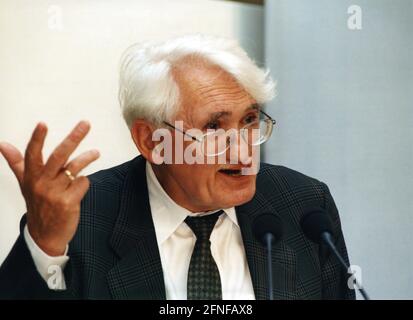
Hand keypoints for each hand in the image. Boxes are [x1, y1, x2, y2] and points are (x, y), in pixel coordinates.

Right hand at [0, 121, 99, 255]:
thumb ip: (17, 162)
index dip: (37, 139)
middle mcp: (41, 184)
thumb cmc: (38, 204)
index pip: (32, 155)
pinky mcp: (68, 203)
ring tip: (96, 153)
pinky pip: (83, 183)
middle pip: (59, 156)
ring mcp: (55, 194)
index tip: (42, 124)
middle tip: (85, 124)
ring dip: (87, 158)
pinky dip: (84, 182)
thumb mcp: (25, 184)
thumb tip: (2, 143)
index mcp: (31, 177)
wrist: (45, 235)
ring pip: (74, 168)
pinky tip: (80, 187)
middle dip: (73, 138)